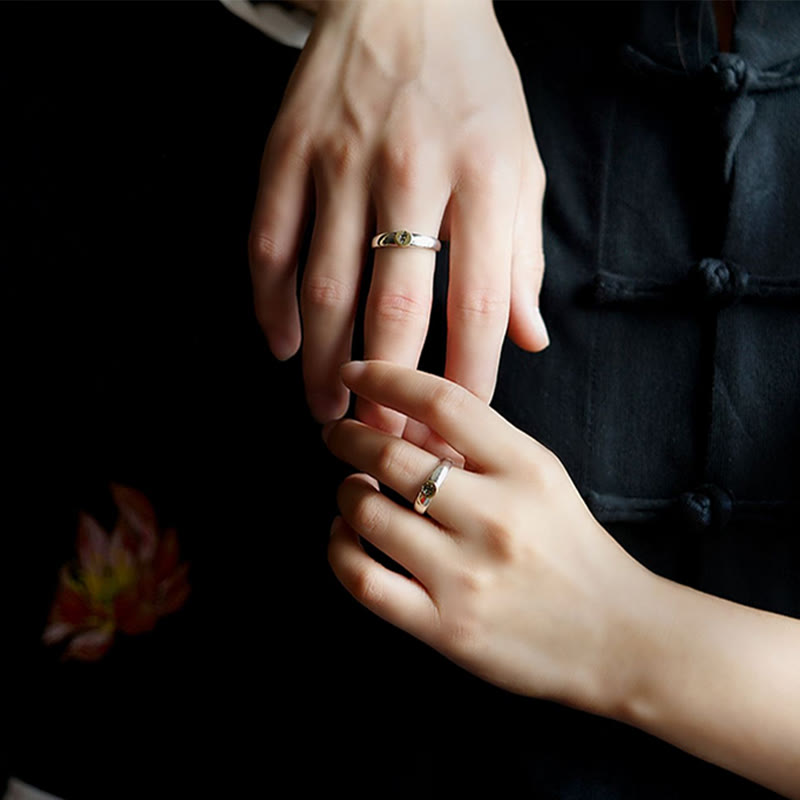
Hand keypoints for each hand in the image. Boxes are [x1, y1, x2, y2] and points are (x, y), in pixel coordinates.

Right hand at [249, 0, 548, 429]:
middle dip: (387, 390)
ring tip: (328, 413)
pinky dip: (270, 306)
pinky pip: (269, 243)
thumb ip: (524, 256)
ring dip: (324, 365)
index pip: (479, 302)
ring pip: (325, 287)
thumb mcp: (521, 161)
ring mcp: (340, 160)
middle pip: (395, 309)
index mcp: (484, 175)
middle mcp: (411, 170)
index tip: (455, 425)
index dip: (467, 376)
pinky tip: (283, 347)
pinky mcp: (287, 151)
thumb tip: (527, 341)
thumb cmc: (474, 87)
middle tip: (382, 442)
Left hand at [323, 361, 650, 714]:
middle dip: (349, 437)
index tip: (357, 373)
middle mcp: (496, 518)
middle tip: (337, 435)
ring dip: (346, 492)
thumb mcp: (542, 478)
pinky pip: (364, 580)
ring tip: (351, 487)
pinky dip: (339, 550)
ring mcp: (468, 576)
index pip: (443, 401)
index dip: (387, 378)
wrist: (618, 637)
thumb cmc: (573, 549)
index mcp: (526, 469)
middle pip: (392, 456)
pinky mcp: (447, 627)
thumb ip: (481, 445)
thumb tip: (406, 416)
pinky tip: (345, 536)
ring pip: (369, 514)